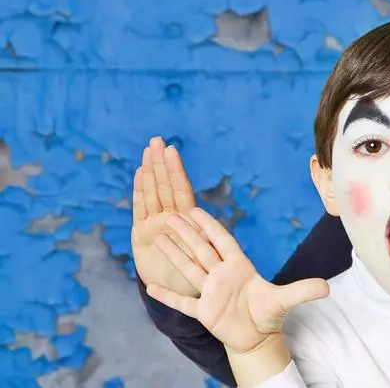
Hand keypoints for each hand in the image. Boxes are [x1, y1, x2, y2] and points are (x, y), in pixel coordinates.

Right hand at [131, 137, 199, 295]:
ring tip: (148, 150)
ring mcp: (155, 223)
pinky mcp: (141, 233)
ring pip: (152, 192)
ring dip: (150, 171)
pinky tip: (140, 174)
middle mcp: (171, 217)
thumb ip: (202, 245)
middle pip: (165, 185)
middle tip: (157, 140)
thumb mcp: (203, 261)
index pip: (181, 190)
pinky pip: (140, 208)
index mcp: (188, 220)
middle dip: (161, 163)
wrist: (175, 293)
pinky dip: (139, 191)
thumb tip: (205, 231)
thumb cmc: (195, 276)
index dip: (176, 171)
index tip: (172, 151)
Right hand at [145, 207, 328, 353]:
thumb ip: (304, 291)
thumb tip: (328, 287)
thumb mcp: (286, 300)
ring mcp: (210, 292)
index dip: (209, 226)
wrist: (257, 336)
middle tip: (169, 215)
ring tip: (157, 238)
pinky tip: (149, 287)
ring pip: (189, 269)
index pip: (222, 241)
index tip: (194, 209)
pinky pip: (183, 302)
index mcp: (239, 266)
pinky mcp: (204, 311)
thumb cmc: (269, 313)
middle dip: (186, 233)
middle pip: (201, 250)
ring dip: (174, 255)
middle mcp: (221, 275)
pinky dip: (168, 296)